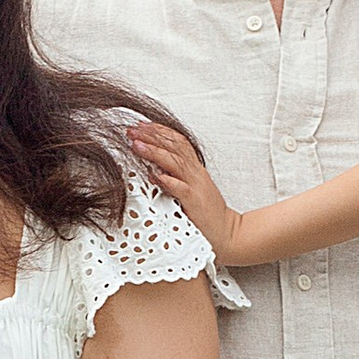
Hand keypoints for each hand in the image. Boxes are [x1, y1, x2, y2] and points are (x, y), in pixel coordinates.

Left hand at [127, 120, 244, 263]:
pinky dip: (168, 180)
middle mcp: (196, 173)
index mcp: (194, 169)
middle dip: (152, 136)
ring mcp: (196, 186)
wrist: (226, 233)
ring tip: (136, 145)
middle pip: (175, 146)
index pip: (177, 141)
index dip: (159, 131)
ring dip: (154, 152)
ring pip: (176, 162)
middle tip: (132, 130)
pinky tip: (154, 175)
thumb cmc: (205, 214)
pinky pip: (182, 188)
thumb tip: (151, 170)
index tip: (140, 125)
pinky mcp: (195, 202)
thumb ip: (174, 178)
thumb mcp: (189, 190)